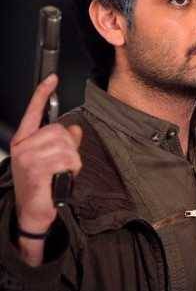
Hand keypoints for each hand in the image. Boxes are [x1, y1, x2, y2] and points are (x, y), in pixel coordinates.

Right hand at [10, 74, 81, 234]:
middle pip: (59, 130)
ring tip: (61, 173)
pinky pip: (67, 159)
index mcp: (25, 140)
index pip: (34, 111)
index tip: (52, 78)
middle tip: (63, 164)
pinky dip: (72, 169)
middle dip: (69, 147)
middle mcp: (24, 146)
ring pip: (66, 145)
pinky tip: (62, 178)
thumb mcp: (53, 159)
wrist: (33, 212)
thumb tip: (75, 128)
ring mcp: (28, 157)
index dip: (42, 93)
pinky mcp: (36, 169)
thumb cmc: (42, 185)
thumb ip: (64, 142)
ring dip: (72, 160)